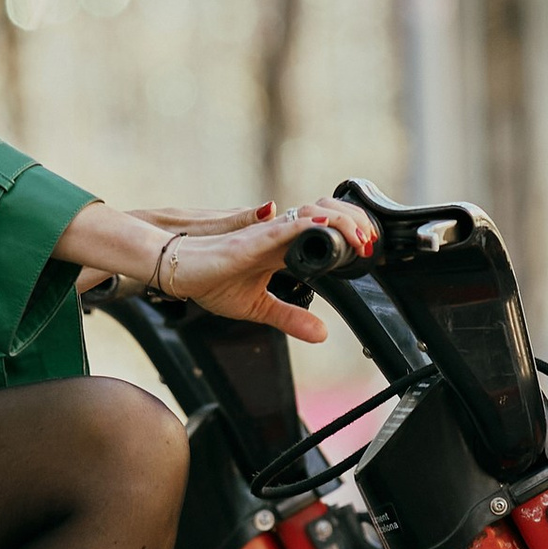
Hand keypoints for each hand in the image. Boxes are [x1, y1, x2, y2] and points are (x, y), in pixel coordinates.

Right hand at [52, 198, 375, 340]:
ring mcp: (266, 234)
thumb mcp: (258, 308)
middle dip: (355, 222)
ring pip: (312, 214)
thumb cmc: (208, 281)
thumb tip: (322, 334)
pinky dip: (308, 225)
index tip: (368, 250)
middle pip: (327, 214)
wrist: (177, 273)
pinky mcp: (251, 239)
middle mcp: (278, 234)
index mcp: (282, 247)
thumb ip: (290, 318)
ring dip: (341, 222)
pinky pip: (285, 226)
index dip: (350, 233)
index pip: (325, 230)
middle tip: (371, 243)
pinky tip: (326, 228)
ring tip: (359, 238)